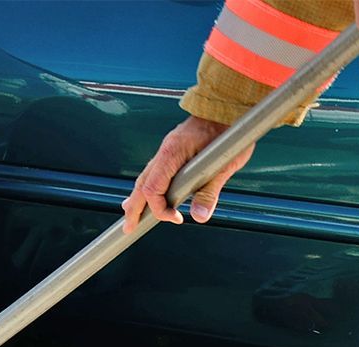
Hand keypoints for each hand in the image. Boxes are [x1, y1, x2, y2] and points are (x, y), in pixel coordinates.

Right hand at [121, 116, 254, 232]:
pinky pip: (155, 171)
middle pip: (141, 184)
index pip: (153, 189)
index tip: (177, 218)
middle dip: (134, 208)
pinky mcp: (174, 149)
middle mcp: (165, 151)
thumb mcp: (223, 166)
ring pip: (146, 177)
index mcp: (172, 153)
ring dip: (138, 198)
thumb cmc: (229, 132)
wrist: (229, 106)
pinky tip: (148, 195)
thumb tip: (199, 216)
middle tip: (128, 228)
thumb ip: (209, 191)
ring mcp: (168, 149)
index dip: (160, 209)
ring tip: (131, 215)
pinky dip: (148, 187)